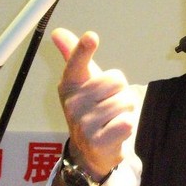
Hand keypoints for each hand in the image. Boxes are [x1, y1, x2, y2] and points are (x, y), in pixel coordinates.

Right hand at [50, 29, 135, 185]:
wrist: (91, 153)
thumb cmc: (90, 111)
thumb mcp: (83, 84)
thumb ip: (75, 57)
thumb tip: (58, 32)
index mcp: (70, 86)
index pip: (77, 64)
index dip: (83, 49)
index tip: (91, 36)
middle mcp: (73, 104)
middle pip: (116, 81)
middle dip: (121, 92)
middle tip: (109, 105)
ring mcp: (83, 125)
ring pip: (124, 102)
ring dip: (125, 110)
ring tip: (112, 120)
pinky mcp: (97, 142)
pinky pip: (127, 122)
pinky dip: (127, 126)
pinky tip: (115, 133)